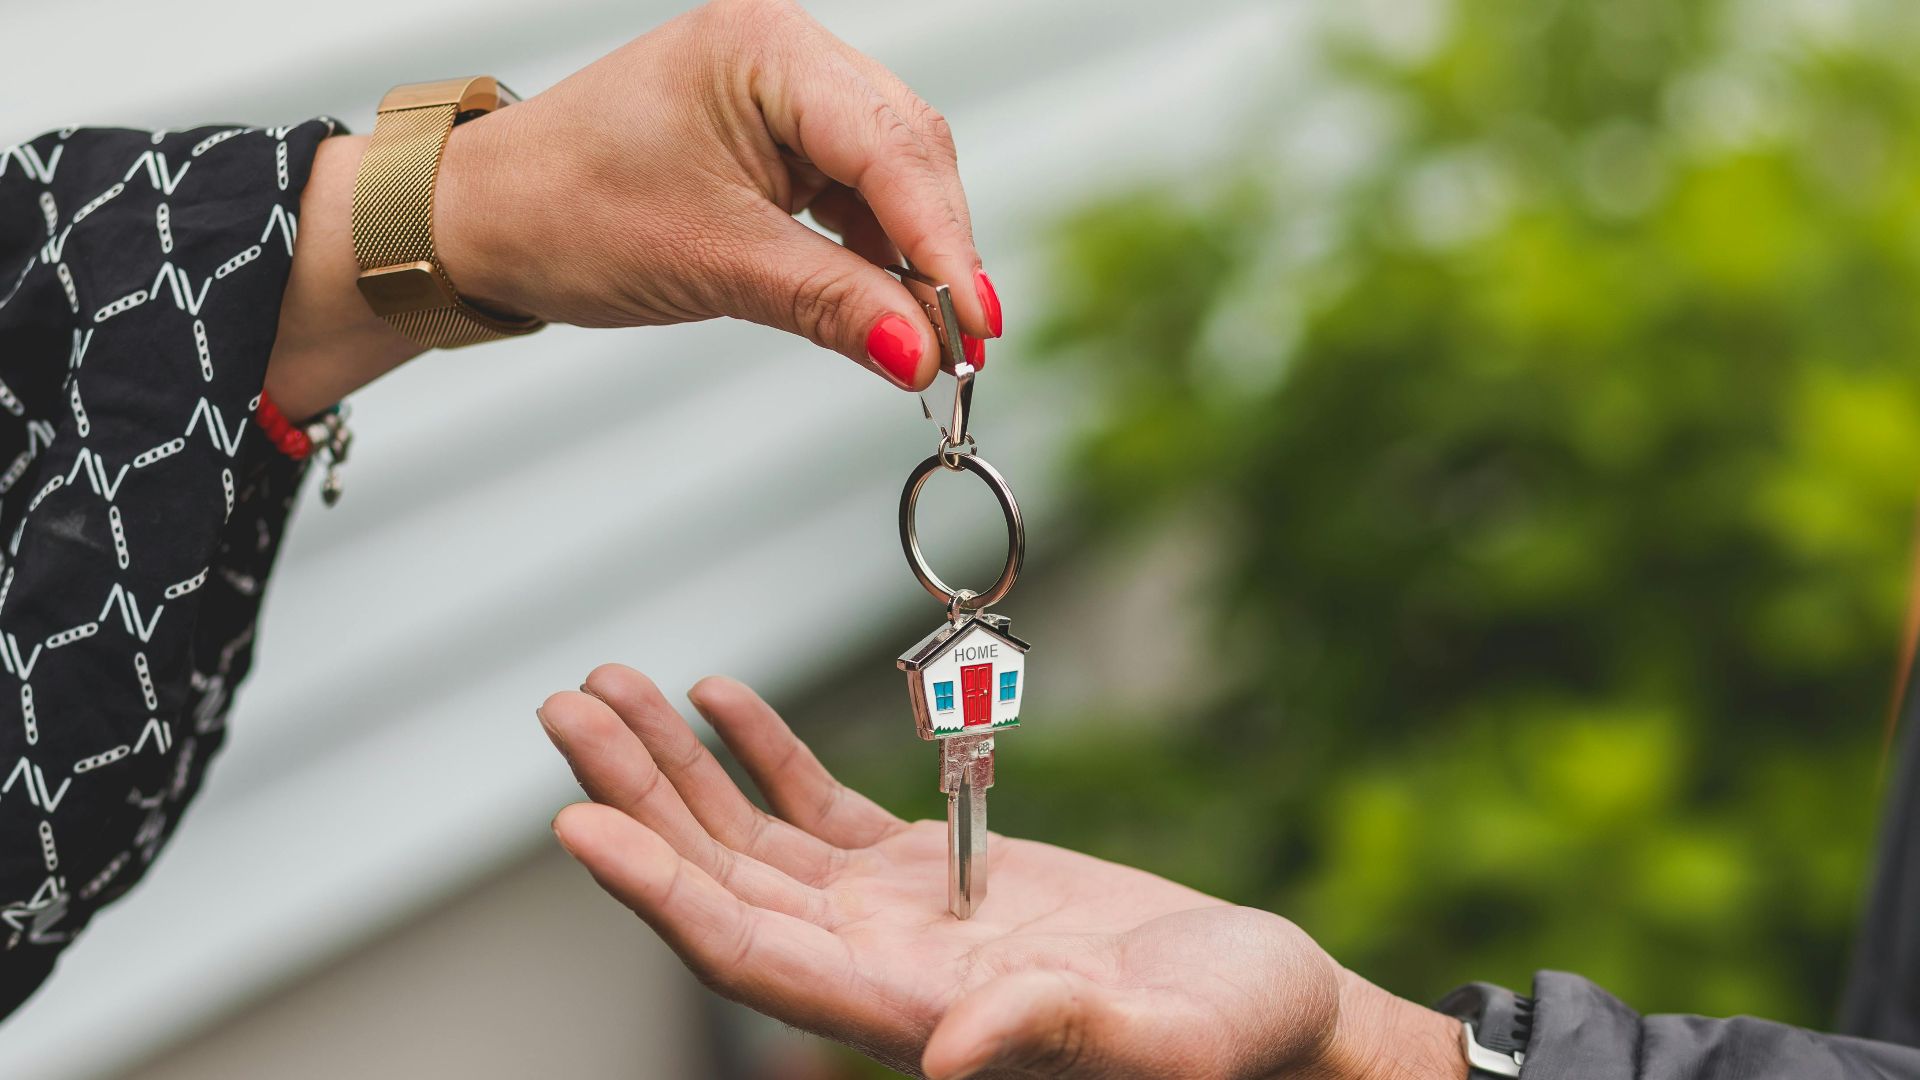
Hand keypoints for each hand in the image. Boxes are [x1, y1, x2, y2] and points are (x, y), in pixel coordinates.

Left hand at [439, 0, 997, 381]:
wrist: (482, 219)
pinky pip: (857, 194)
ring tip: (932, 340)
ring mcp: (785, 94)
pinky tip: (887, 307)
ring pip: (893, 175)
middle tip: (964, 345)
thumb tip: (923, 354)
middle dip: (939, 249)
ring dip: (915, 257)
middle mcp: (785, 54)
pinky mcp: (779, 140)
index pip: (891, 147)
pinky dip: (877, 254)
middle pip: (909, 151)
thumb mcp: (710, 262)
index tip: (977, 325)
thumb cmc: (563, 211)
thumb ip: (831, 303)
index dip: (944, 242)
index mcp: (764, 49)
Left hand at [537, 665, 1465, 1078]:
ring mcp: (896, 918)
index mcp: (909, 1014)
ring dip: (677, 766)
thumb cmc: (1238, 1038)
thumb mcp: (1170, 1041)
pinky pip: (819, 810)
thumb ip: (1057, 1037)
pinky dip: (762, 754)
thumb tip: (947, 1057)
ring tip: (608, 685)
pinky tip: (718, 698)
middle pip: (720, 884)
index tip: (580, 821)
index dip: (660, 892)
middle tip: (566, 707)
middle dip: (637, 798)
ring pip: (752, 839)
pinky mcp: (933, 873)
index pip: (749, 957)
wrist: (1272, 1006)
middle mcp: (875, 970)